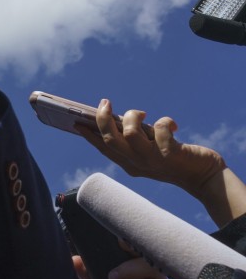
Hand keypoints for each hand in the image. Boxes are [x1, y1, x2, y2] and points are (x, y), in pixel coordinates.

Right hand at [77, 99, 225, 198]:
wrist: (203, 176)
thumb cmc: (173, 158)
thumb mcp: (148, 150)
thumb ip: (133, 139)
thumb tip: (117, 118)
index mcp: (128, 163)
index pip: (103, 148)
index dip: (88, 135)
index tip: (77, 123)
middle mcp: (136, 163)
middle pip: (110, 140)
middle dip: (103, 119)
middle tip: (105, 102)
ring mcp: (152, 160)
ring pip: (130, 134)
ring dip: (134, 116)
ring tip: (143, 114)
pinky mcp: (170, 154)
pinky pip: (160, 129)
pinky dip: (165, 121)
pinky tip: (173, 124)